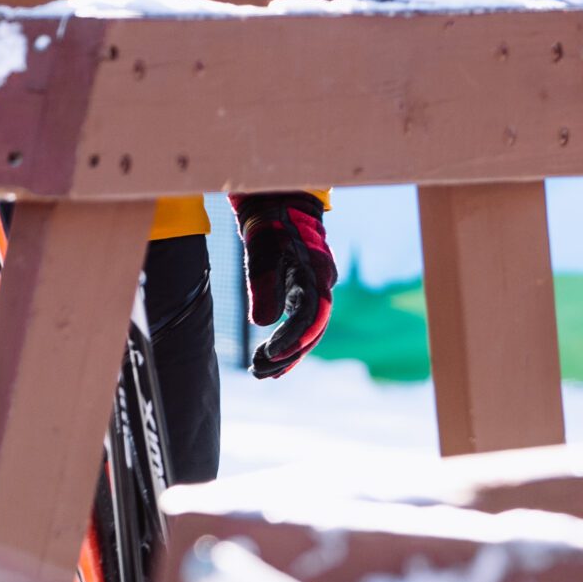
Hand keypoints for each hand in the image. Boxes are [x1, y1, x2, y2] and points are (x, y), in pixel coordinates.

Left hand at [232, 192, 335, 378]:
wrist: (280, 208)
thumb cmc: (270, 228)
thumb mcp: (262, 253)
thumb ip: (264, 285)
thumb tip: (262, 323)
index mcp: (316, 273)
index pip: (310, 315)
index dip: (291, 338)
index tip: (269, 355)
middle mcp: (322, 285)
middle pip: (312, 330)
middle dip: (288, 355)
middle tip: (260, 372)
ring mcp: (317, 290)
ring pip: (308, 332)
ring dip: (287, 355)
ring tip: (261, 373)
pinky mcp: (306, 294)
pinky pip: (302, 325)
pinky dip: (288, 344)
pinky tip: (271, 361)